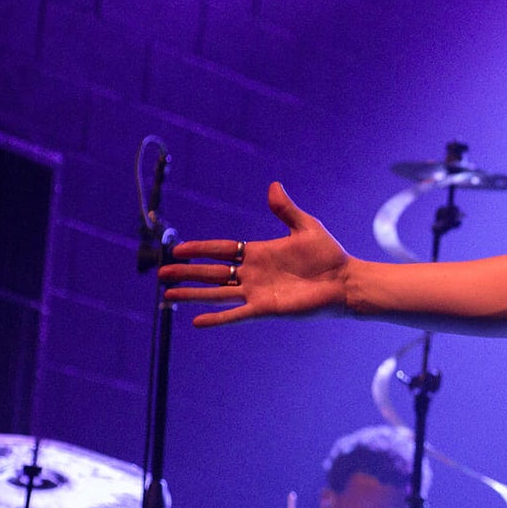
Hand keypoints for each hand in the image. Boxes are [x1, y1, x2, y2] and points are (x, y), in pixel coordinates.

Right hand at [159, 183, 350, 325]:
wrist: (345, 281)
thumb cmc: (328, 255)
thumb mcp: (306, 227)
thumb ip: (286, 210)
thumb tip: (274, 185)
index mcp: (258, 253)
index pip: (221, 250)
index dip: (199, 249)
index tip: (177, 249)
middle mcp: (252, 273)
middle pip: (212, 273)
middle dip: (187, 273)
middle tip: (161, 273)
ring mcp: (257, 292)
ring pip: (217, 293)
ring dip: (193, 295)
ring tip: (167, 295)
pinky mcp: (266, 308)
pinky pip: (236, 314)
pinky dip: (218, 318)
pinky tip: (197, 322)